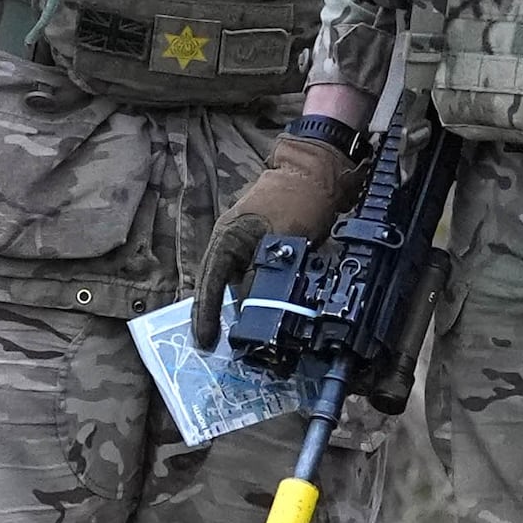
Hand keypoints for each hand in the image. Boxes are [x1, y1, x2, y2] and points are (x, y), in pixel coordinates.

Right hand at [205, 123, 360, 334]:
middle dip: (214, 318)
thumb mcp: (284, 241)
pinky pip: (251, 282)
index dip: (206, 314)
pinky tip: (256, 319)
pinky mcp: (261, 253)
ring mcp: (244, 248)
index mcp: (227, 238)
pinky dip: (252, 301)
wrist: (318, 173)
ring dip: (235, 311)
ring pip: (234, 287)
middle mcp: (229, 245)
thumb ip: (266, 276)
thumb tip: (254, 311)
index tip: (204, 342)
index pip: (210, 283)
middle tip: (212, 349)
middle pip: (216, 288)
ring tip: (233, 341)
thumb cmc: (299, 199)